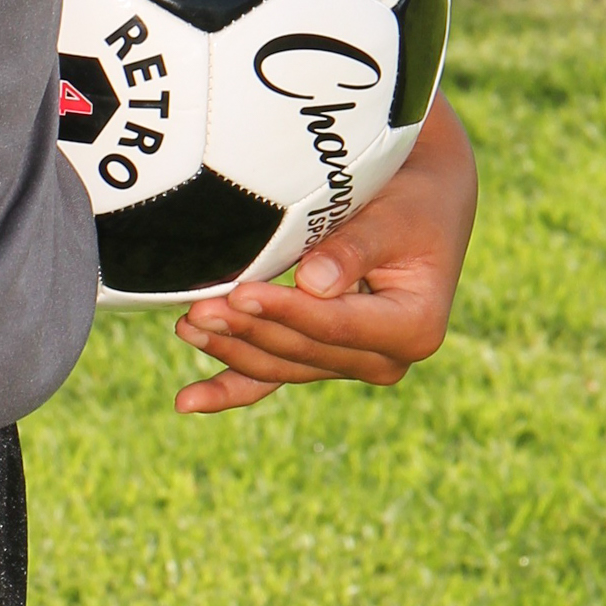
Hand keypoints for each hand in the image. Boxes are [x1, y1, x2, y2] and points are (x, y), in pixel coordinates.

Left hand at [171, 93, 476, 413]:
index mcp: (413, 329)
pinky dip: (231, 387)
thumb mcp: (394, 218)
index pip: (334, 326)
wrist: (419, 207)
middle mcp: (383, 359)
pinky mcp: (318, 357)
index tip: (241, 293)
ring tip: (187, 327)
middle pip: (301, 350)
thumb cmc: (410, 205)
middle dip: (247, 331)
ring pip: (279, 365)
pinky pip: (271, 378)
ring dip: (231, 349)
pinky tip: (190, 400)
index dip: (286, 312)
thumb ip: (354, 250)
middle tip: (196, 309)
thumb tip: (312, 284)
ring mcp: (349, 364)